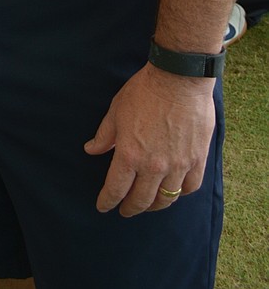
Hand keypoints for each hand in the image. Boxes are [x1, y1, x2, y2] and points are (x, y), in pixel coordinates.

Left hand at [84, 63, 215, 215]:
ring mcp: (177, 165)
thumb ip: (104, 135)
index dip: (107, 201)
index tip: (103, 206)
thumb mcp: (117, 110)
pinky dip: (180, 192)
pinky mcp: (197, 160)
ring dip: (154, 205)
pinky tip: (174, 190)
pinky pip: (189, 187)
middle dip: (130, 208)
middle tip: (125, 210)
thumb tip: (91, 150)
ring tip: (148, 204)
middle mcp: (153, 166)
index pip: (115, 189)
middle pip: (141, 200)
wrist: (178, 79)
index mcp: (129, 154)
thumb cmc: (144, 91)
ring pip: (166, 199)